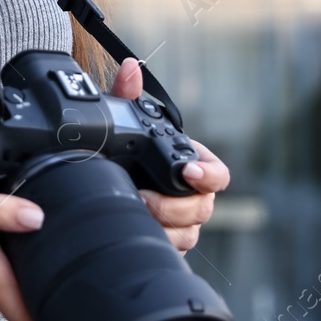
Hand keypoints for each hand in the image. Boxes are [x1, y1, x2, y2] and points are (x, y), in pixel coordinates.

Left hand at [109, 57, 230, 252]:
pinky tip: (138, 236)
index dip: (208, 174)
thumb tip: (131, 68)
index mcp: (192, 166)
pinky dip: (157, 245)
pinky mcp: (168, 245)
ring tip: (136, 214)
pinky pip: (173, 252)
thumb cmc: (124, 155)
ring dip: (164, 227)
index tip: (188, 171)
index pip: (218, 175)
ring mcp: (183, 224)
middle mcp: (194, 198)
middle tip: (143, 199)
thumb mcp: (123, 126)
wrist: (102, 188)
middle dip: (174, 206)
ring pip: (189, 234)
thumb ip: (128, 97)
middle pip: (202, 208)